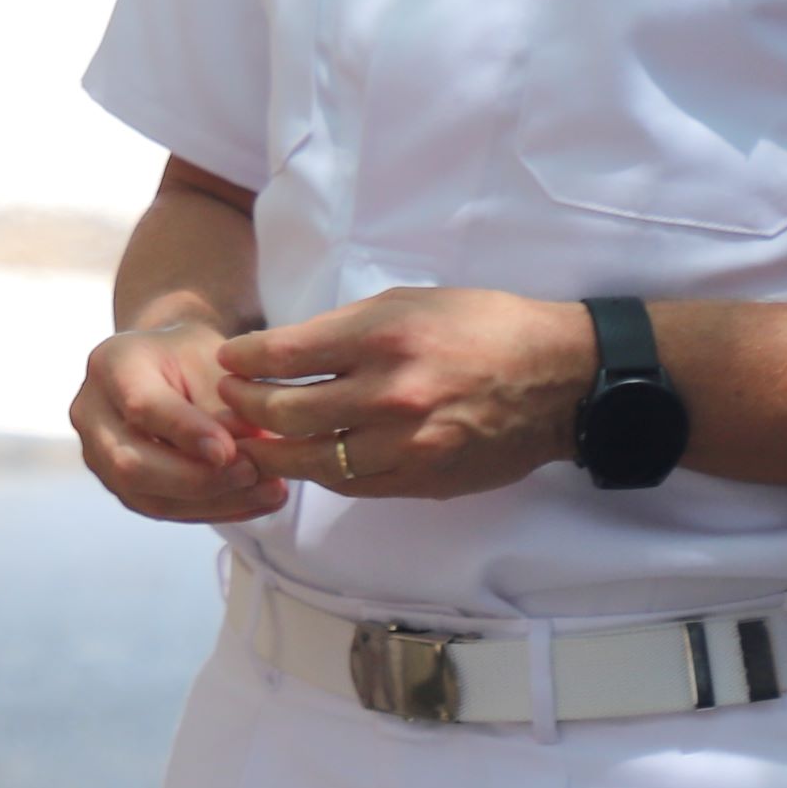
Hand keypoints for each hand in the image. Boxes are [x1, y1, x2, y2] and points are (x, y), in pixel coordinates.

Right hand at [72, 319, 284, 523]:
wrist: (168, 365)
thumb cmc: (191, 356)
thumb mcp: (213, 359)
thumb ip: (226, 403)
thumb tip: (250, 454)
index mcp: (110, 364)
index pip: (141, 406)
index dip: (186, 433)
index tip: (229, 450)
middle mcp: (91, 414)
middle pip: (132, 463)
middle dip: (198, 478)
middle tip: (254, 472)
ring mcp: (99, 457)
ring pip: (148, 498)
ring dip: (213, 502)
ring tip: (270, 491)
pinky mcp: (122, 487)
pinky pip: (164, 510)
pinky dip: (214, 510)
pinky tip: (256, 499)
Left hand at [212, 287, 592, 500]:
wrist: (557, 378)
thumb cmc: (483, 327)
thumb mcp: (409, 302)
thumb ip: (347, 331)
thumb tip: (289, 353)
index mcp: (384, 337)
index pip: (286, 355)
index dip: (244, 359)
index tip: (229, 359)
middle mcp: (391, 394)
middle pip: (287, 414)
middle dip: (245, 407)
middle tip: (231, 399)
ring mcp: (407, 445)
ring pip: (314, 461)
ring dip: (273, 451)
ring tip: (252, 440)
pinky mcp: (423, 479)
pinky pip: (353, 484)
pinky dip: (322, 472)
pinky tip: (306, 458)